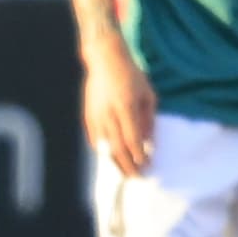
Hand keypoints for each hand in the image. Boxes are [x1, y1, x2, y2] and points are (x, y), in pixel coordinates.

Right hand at [81, 42, 155, 180]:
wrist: (105, 60)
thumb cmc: (131, 75)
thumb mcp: (147, 94)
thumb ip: (149, 119)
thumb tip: (149, 142)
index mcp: (126, 107)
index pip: (132, 139)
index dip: (139, 156)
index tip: (147, 165)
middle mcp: (109, 114)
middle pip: (117, 148)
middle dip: (128, 166)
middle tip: (137, 176)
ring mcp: (96, 116)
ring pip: (105, 148)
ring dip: (116, 163)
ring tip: (125, 172)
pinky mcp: (88, 116)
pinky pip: (95, 140)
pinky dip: (104, 151)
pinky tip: (112, 157)